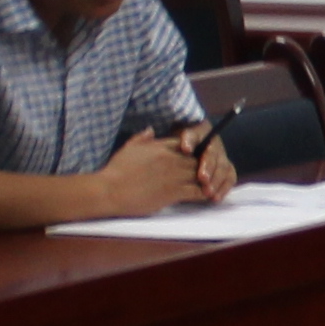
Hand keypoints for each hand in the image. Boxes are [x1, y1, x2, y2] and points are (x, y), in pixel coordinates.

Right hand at [98, 123, 221, 213]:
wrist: (110, 190)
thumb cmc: (116, 170)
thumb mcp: (128, 148)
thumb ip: (142, 137)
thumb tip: (150, 129)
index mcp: (160, 146)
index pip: (185, 143)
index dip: (193, 149)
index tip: (198, 154)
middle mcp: (170, 158)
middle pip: (196, 158)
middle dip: (203, 164)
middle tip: (210, 171)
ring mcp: (173, 175)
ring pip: (199, 173)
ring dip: (207, 179)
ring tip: (213, 185)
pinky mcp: (173, 192)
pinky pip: (196, 191)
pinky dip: (204, 193)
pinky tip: (208, 196)